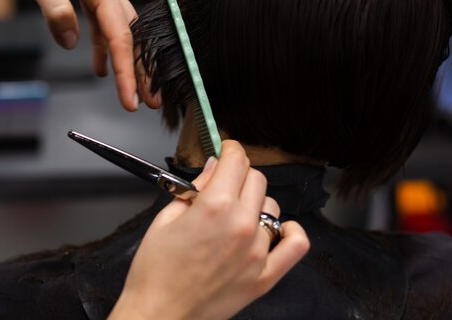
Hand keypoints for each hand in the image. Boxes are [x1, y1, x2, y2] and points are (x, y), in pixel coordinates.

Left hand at [0, 0, 154, 110]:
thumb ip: (53, 7)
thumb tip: (69, 41)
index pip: (120, 35)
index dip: (128, 70)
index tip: (130, 97)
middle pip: (131, 35)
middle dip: (141, 70)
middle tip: (148, 101)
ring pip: (121, 32)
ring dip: (127, 62)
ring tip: (132, 90)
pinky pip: (103, 26)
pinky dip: (105, 49)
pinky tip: (101, 67)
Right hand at [108, 141, 309, 319]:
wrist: (158, 315)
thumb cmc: (155, 272)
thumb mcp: (165, 218)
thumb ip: (194, 188)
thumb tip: (213, 168)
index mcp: (214, 207)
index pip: (236, 160)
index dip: (229, 149)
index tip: (225, 151)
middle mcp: (241, 225)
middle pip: (256, 178)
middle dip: (239, 173)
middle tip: (223, 183)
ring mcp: (257, 252)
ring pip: (272, 207)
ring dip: (255, 203)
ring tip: (234, 215)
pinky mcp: (265, 276)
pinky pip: (296, 244)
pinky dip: (291, 231)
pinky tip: (275, 229)